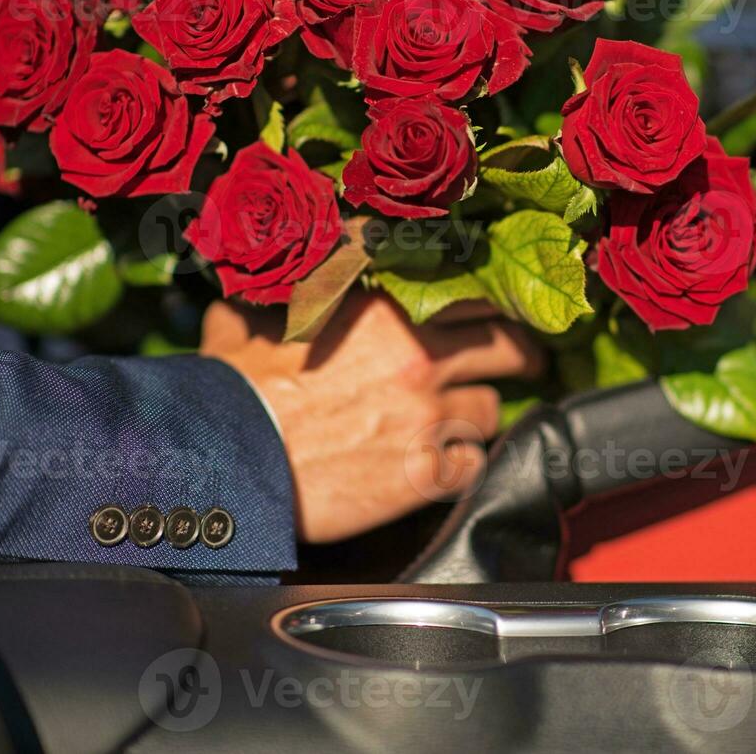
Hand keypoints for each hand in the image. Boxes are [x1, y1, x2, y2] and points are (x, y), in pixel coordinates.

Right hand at [200, 292, 543, 542]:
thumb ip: (283, 293)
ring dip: (477, 417)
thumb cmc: (237, 389)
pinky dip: (462, 467)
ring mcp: (428, 418)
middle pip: (508, 349)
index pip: (476, 298)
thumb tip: (267, 280)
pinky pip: (472, 466)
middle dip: (522, 356)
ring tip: (458, 424)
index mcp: (389, 313)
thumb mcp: (257, 317)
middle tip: (526, 364)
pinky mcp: (425, 475)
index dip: (495, 309)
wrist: (229, 459)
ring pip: (490, 411)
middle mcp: (421, 359)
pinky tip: (443, 467)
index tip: (500, 317)